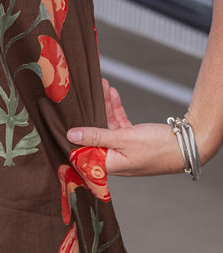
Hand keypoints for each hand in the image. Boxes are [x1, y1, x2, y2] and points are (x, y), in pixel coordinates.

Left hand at [67, 78, 189, 177]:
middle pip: (95, 134)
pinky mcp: (134, 140)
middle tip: (84, 95)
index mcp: (109, 165)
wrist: (188, 146)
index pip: (83, 152)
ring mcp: (124, 149)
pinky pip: (120, 123)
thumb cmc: (158, 148)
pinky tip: (112, 94)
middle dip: (90, 113)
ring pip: (108, 125)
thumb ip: (96, 136)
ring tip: (99, 87)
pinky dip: (116, 109)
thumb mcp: (124, 139)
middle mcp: (115, 158)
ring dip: (104, 107)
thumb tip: (72, 135)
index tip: (66, 118)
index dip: (75, 136)